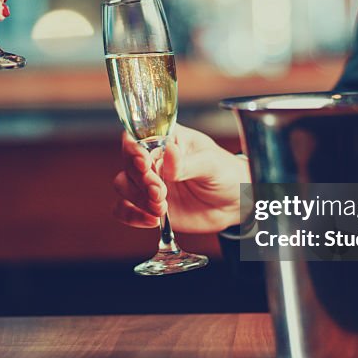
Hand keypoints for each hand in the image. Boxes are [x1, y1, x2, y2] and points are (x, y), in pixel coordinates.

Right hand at [112, 124, 249, 233]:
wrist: (234, 204)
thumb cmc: (226, 174)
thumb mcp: (212, 164)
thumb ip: (188, 163)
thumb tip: (169, 153)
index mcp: (167, 140)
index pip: (139, 137)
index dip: (134, 148)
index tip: (143, 162)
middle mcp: (154, 159)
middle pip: (128, 163)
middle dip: (140, 179)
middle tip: (159, 190)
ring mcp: (149, 183)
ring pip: (123, 185)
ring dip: (138, 198)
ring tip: (162, 207)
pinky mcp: (148, 206)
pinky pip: (125, 209)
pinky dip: (133, 216)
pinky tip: (152, 220)